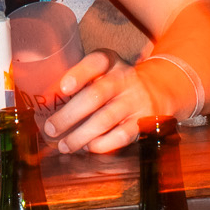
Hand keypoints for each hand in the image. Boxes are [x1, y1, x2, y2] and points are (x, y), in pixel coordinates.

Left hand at [36, 51, 188, 154]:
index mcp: (111, 62)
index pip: (96, 61)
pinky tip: (89, 148)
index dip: (79, 74)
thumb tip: (48, 101)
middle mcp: (125, 78)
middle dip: (69, 115)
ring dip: (81, 135)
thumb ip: (80, 82)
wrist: (160, 88)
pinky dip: (103, 144)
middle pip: (96, 95)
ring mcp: (136, 100)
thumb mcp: (103, 72)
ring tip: (64, 145)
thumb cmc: (118, 83)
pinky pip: (122, 135)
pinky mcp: (144, 120)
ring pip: (105, 119)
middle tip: (50, 129)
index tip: (63, 88)